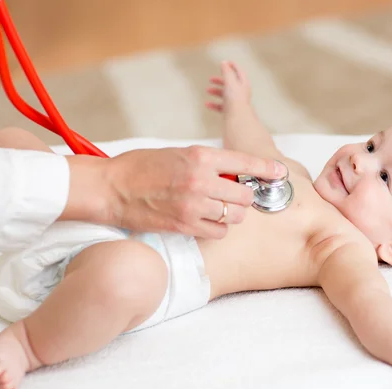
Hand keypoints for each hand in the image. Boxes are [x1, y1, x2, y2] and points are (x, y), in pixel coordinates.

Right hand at [96, 145, 284, 237]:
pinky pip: (217, 232)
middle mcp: (200, 180)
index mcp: (200, 156)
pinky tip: (207, 222)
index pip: (244, 162)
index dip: (266, 169)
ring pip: (233, 217)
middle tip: (235, 197)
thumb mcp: (178, 153)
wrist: (111, 188)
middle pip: (244, 196)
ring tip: (219, 210)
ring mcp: (193, 205)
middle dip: (244, 198)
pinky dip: (217, 229)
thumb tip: (232, 172)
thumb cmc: (142, 166)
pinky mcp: (184, 225)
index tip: (280, 173)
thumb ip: (206, 162)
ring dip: (231, 215)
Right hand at [206, 61, 250, 112]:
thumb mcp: (230, 82)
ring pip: (225, 94)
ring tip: (208, 90)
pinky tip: (207, 104)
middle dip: (220, 80)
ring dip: (216, 91)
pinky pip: (221, 106)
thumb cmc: (235, 99)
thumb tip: (224, 62)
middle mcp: (240, 93)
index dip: (233, 66)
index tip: (226, 62)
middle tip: (211, 79)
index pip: (239, 72)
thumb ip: (227, 72)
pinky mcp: (231, 111)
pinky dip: (214, 104)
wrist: (237, 118)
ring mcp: (235, 102)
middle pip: (230, 83)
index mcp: (243, 84)